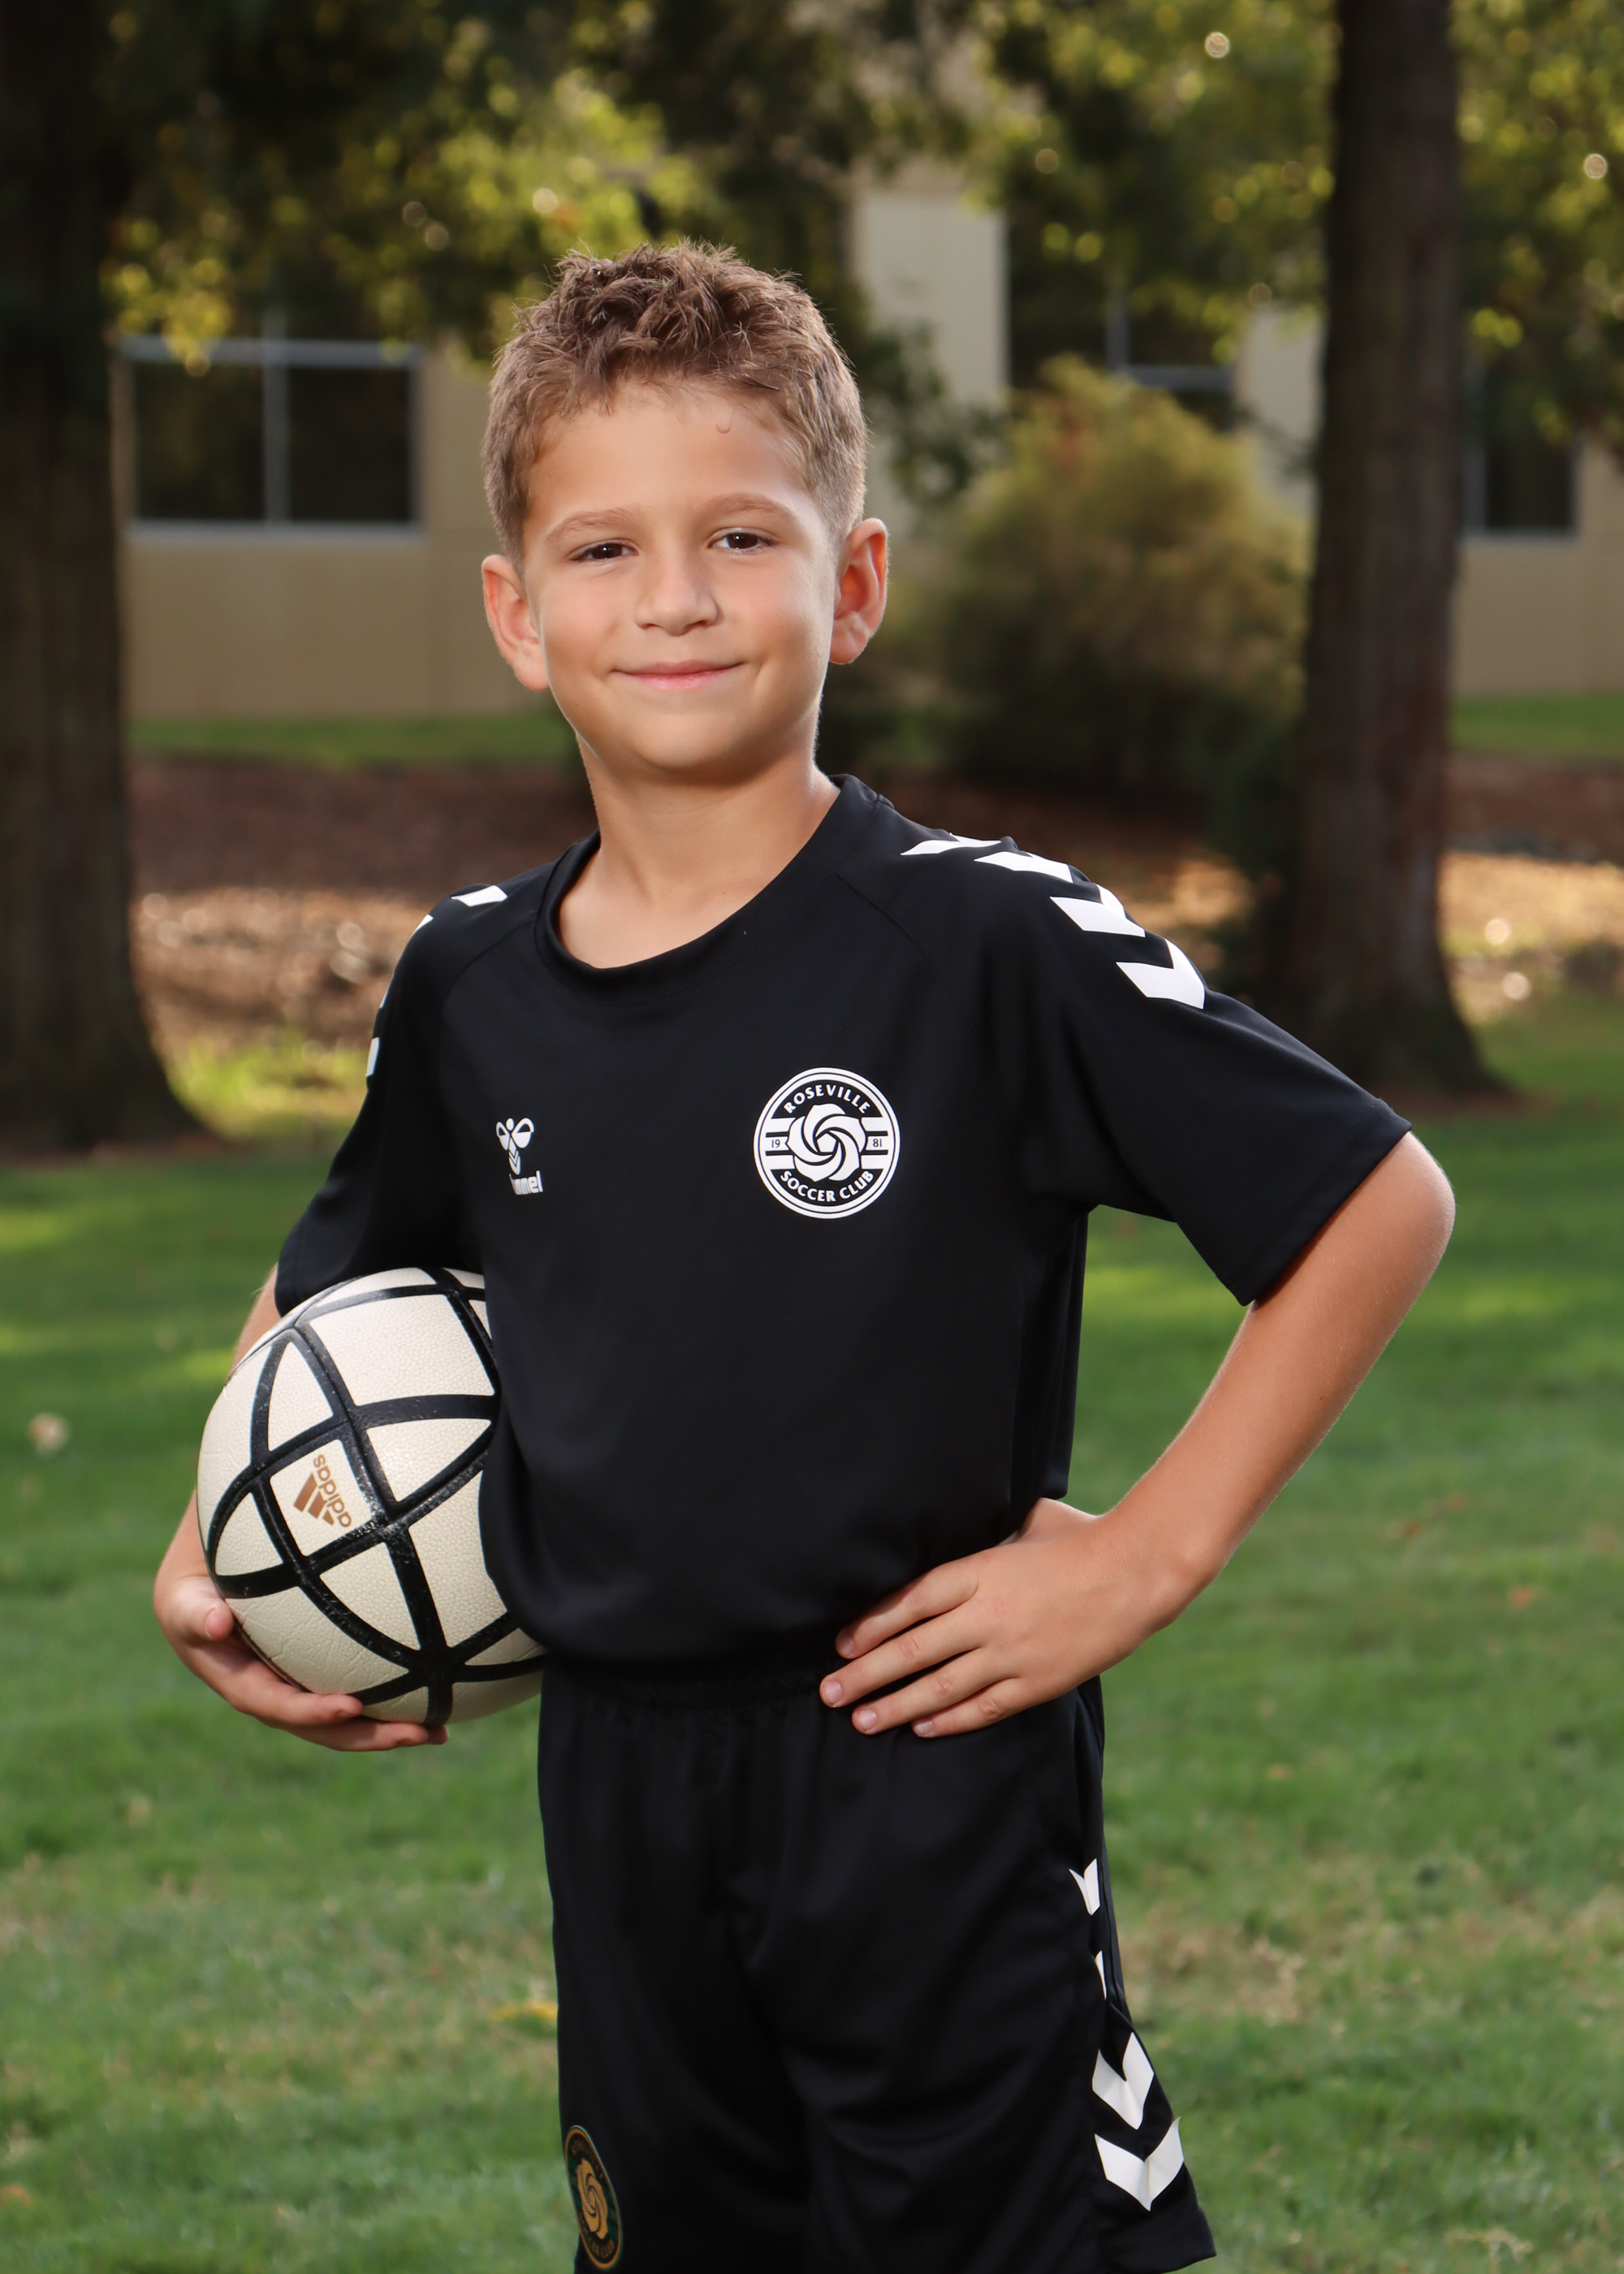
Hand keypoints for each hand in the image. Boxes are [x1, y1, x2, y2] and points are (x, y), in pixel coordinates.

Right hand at [157, 1571, 445, 1751]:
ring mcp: (293, 1682)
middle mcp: (269, 1692)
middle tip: (420, 1734)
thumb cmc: (195, 1572)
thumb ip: (192, 1611)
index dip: (312, 1712)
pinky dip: (391, 1694)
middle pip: (320, 1725)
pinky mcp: (314, 1668)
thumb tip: (215, 1625)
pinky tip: (434, 1692)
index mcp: (236, 1682)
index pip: (276, 1706)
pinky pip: (354, 1684)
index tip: (352, 1706)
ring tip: (438, 1732)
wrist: (209, 1561)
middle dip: (368, 1736)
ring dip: (388, 1727)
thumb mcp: (181, 1594)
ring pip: (343, 1714)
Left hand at [819, 1498, 1184, 1739]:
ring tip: (861, 1720)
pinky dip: (949, 1719)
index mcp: (980, 1569)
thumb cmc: (1079, 1536)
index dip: (870, 1626)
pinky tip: (921, 1726)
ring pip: (940, 1686)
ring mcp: (1012, 1653)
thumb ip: (983, 1532)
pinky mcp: (1038, 1682)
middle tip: (829, 1692)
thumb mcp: (1023, 1520)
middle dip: (865, 1674)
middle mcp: (988, 1615)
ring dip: (895, 1705)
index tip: (841, 1644)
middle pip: (912, 1650)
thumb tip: (950, 1521)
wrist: (1138, 1571)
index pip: (909, 1603)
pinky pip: (984, 1707)